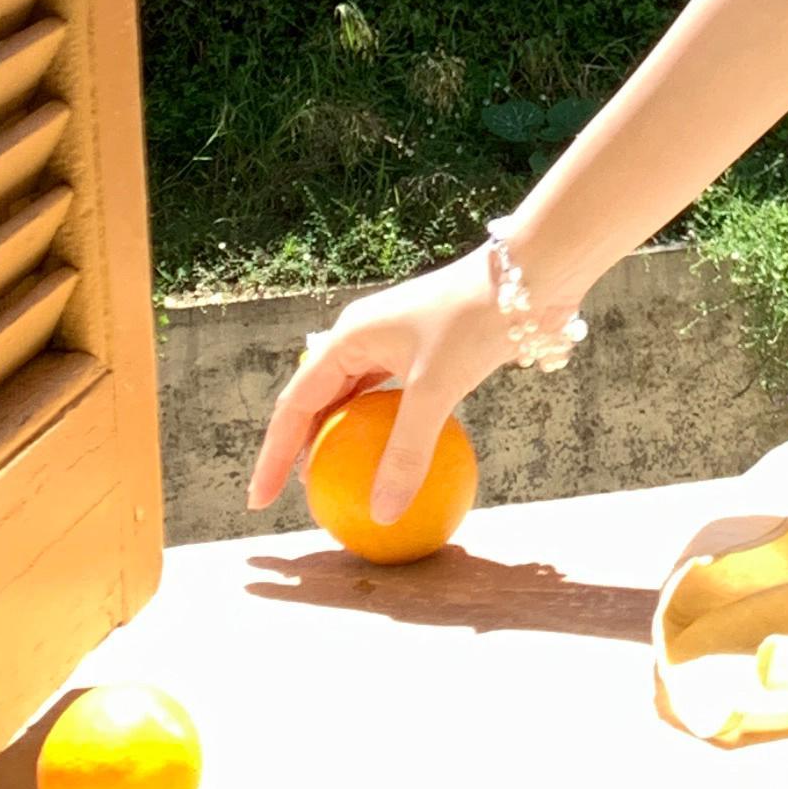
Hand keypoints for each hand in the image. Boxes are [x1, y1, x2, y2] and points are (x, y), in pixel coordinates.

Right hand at [246, 245, 515, 522]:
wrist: (528, 274)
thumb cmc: (474, 322)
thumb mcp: (437, 391)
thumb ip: (406, 453)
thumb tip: (380, 513)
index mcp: (348, 339)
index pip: (295, 406)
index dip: (273, 456)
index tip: (259, 501)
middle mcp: (360, 337)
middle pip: (316, 402)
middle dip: (300, 450)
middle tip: (298, 500)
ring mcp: (390, 341)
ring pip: (350, 400)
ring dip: (340, 439)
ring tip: (337, 483)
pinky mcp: (420, 349)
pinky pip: (386, 398)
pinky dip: (381, 430)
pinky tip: (394, 458)